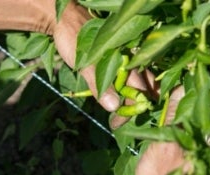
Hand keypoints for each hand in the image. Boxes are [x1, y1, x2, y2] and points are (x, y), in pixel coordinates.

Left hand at [49, 1, 157, 125]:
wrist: (64, 16)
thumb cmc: (74, 36)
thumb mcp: (84, 63)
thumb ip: (99, 84)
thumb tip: (114, 107)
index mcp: (128, 62)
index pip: (139, 93)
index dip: (131, 111)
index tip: (117, 123)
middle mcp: (132, 60)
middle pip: (146, 89)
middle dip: (138, 108)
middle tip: (122, 121)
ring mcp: (127, 59)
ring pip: (140, 83)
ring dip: (133, 100)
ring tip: (120, 114)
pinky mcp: (120, 59)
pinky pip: (130, 77)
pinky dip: (127, 91)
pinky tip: (117, 98)